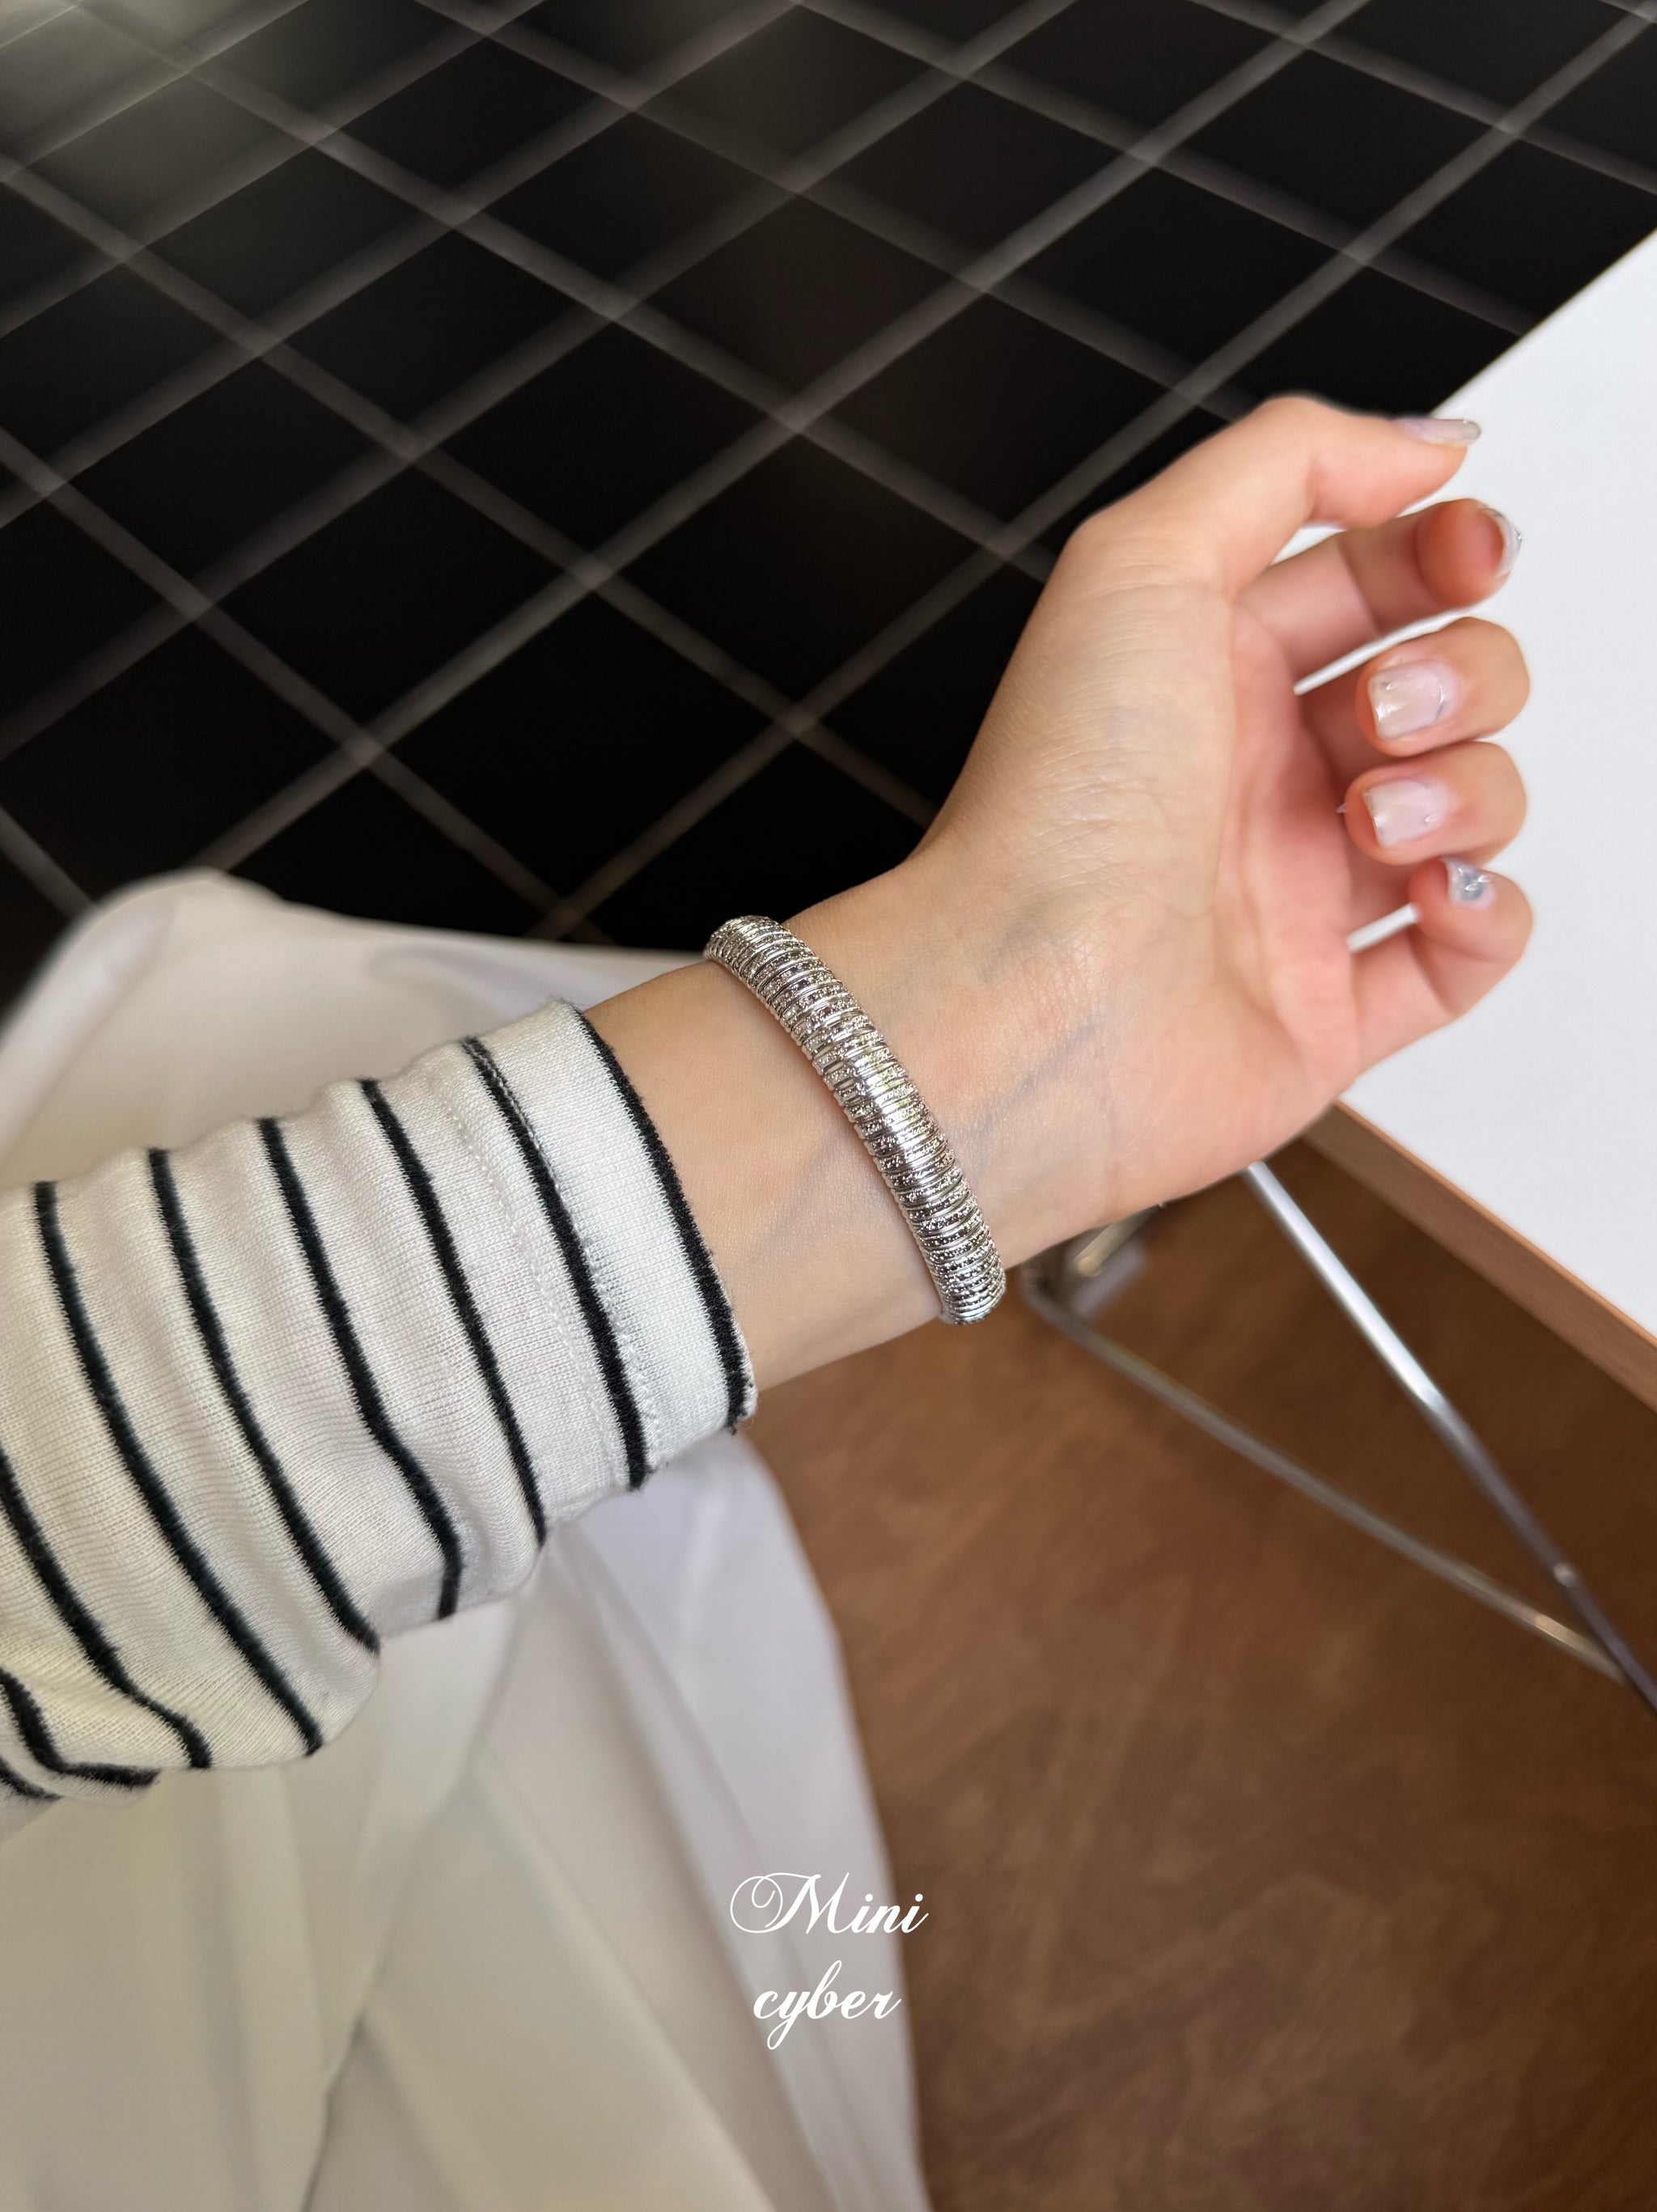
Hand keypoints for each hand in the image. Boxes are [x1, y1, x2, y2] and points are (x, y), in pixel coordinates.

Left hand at [596, 399, 1532, 1384]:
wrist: (1030, 1004)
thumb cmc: (1058, 803)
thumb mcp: (1141, 561)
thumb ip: (1286, 463)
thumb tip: (1419, 443)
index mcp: (1204, 670)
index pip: (1369, 582)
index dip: (1442, 554)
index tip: (1469, 552)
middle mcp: (1251, 777)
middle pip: (1442, 685)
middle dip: (1456, 676)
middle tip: (1379, 713)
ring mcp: (1295, 895)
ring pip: (1470, 805)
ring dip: (1466, 789)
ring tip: (1372, 817)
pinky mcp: (1329, 1010)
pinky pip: (1470, 943)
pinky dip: (1483, 908)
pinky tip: (1422, 888)